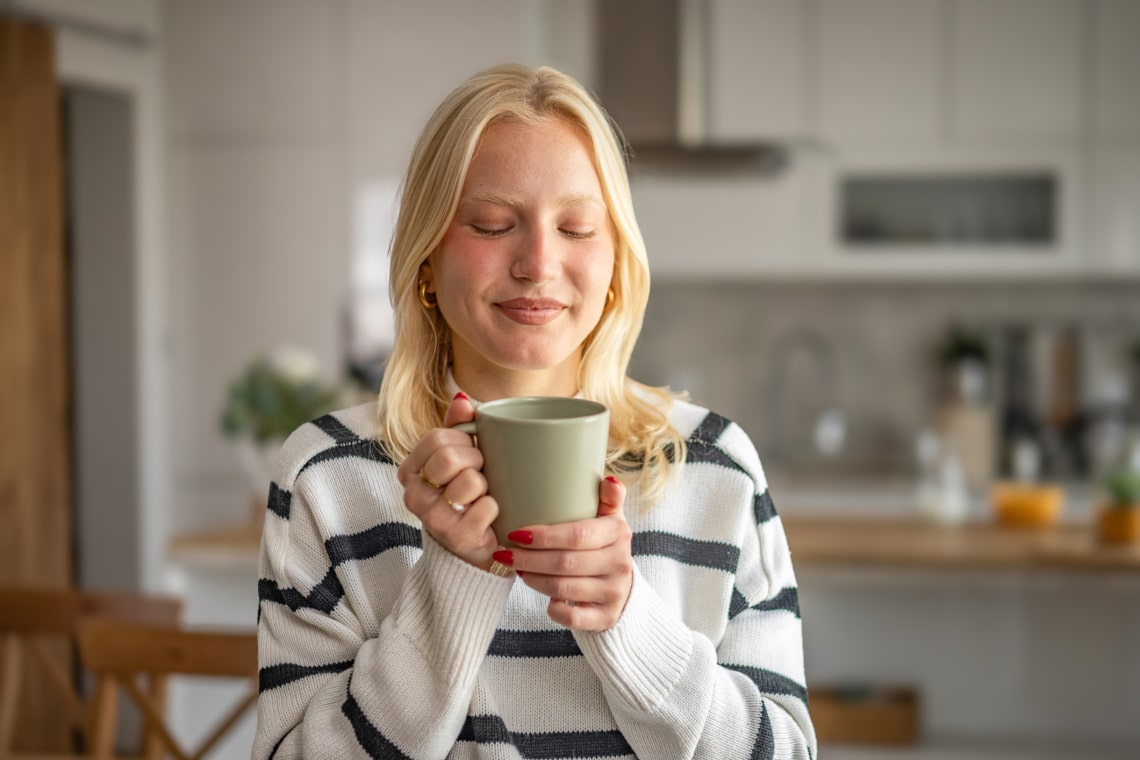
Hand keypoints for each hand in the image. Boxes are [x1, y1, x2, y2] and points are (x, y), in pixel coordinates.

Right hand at [397, 393, 499, 570]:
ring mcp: (431, 518)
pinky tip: (489, 517)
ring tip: (483, 497)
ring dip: (487, 486)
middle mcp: (413, 494)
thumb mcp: (461, 456)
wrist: (478, 546)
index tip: (472, 453)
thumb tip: (462, 400)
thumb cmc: (469, 494)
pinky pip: (486, 507)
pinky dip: (495, 508)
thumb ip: (459, 427)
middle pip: (449, 457)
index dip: (464, 441)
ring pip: (470, 481)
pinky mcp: (454, 537)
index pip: (438, 437)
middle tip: (481, 475)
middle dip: (476, 461)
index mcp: (410, 469)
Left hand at [499, 476, 631, 630]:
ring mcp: (613, 593)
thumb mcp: (610, 519)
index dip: (544, 536)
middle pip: (565, 563)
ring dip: (534, 579)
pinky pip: (573, 618)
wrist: (623, 588)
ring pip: (563, 589)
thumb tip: (608, 479)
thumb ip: (609, 498)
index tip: (516, 533)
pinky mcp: (605, 617)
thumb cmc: (604, 546)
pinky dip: (554, 610)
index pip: (577, 535)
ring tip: (516, 569)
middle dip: (528, 559)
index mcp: (619, 533)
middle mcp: (619, 564)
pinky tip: (543, 599)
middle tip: (504, 554)